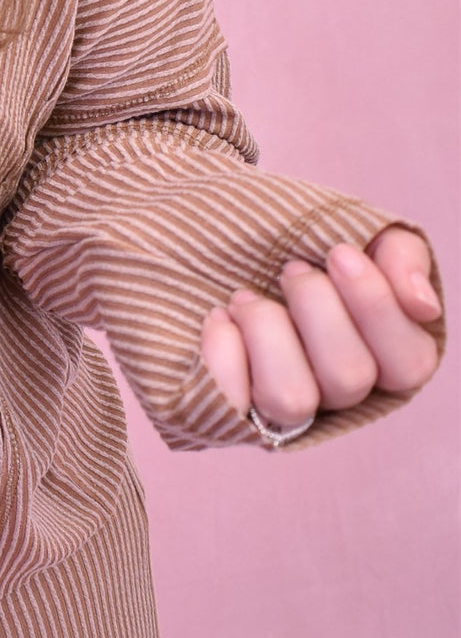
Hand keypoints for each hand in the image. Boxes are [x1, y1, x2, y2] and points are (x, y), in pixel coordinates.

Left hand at [199, 225, 441, 434]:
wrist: (214, 232)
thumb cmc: (296, 237)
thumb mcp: (357, 230)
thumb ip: (400, 255)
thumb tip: (422, 304)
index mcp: (381, 355)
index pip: (408, 364)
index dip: (377, 308)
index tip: (339, 253)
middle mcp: (337, 391)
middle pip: (349, 377)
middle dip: (315, 307)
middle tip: (290, 269)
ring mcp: (283, 406)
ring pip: (291, 398)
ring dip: (266, 329)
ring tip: (246, 297)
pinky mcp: (231, 407)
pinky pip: (233, 402)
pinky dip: (223, 352)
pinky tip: (222, 317)